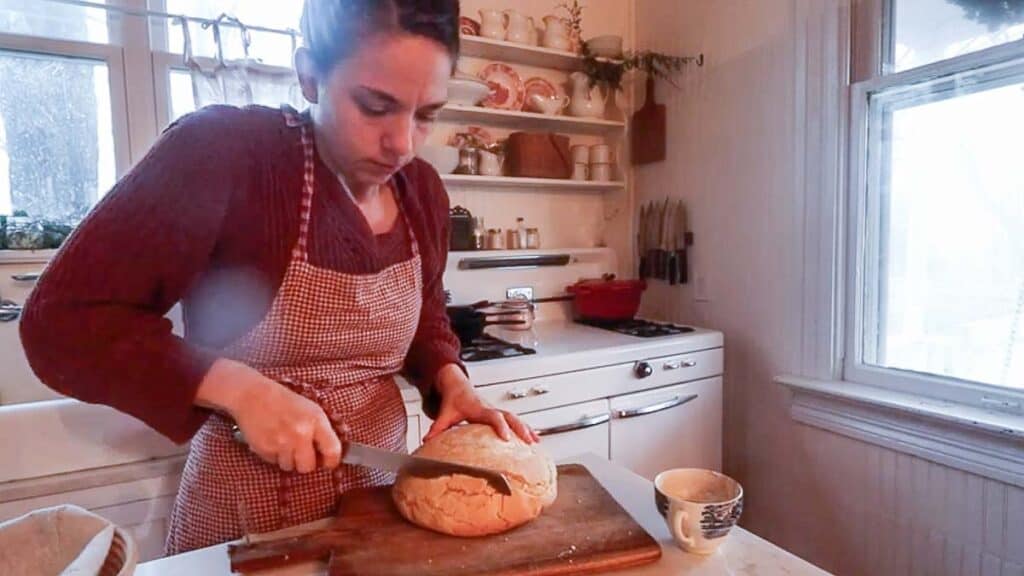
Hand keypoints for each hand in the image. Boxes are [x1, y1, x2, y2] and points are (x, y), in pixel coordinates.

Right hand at [195, 359, 342, 473]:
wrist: (254, 395)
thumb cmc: (284, 401)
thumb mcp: (311, 409)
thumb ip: (323, 431)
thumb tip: (332, 454)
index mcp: (316, 420)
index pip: (332, 451)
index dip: (332, 461)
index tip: (329, 463)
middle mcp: (300, 433)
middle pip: (309, 467)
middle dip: (306, 463)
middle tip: (302, 453)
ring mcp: (281, 442)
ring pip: (290, 467)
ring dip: (289, 459)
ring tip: (285, 442)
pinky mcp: (265, 448)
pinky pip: (274, 462)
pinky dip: (275, 455)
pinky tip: (273, 440)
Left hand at [423, 364, 539, 444]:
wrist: (457, 385)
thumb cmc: (453, 399)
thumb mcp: (445, 413)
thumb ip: (437, 427)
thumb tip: (427, 442)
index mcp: (479, 408)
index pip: (493, 416)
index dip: (500, 426)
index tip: (506, 438)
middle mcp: (491, 408)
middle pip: (510, 417)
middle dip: (521, 428)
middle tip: (529, 441)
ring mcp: (497, 410)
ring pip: (515, 418)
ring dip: (526, 429)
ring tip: (536, 441)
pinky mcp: (499, 413)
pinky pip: (515, 420)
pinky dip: (525, 428)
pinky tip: (534, 438)